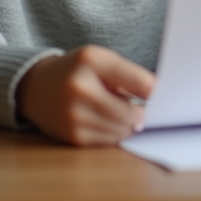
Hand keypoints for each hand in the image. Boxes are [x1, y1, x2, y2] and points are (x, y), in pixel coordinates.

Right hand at [15, 45, 154, 145]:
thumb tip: (159, 96)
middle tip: (142, 110)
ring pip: (122, 130)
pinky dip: (114, 134)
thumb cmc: (76, 70)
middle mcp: (80, 88)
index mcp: (91, 61)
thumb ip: (130, 74)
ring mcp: (74, 115)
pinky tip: (108, 122)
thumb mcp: (100, 59)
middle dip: (142, 114)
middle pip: (132, 113)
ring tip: (122, 113)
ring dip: (129, 126)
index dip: (156, 92)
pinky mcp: (72, 136)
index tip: (165, 96)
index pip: (140, 82)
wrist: (36, 87)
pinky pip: (108, 141)